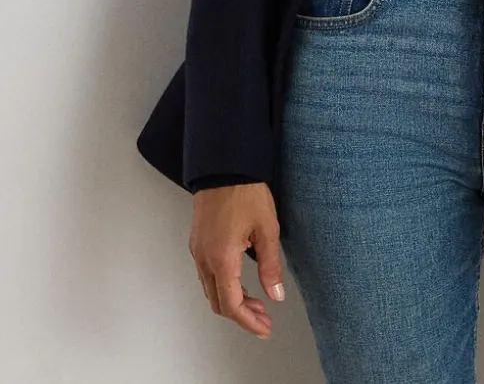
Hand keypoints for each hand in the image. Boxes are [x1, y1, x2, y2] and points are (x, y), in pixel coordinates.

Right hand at [189, 183, 285, 339]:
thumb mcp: (267, 229)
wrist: (224, 166)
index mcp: (222, 259)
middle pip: (218, 302)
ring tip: (257, 302)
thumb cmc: (246, 193)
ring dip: (233, 301)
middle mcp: (204, 259)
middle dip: (242, 315)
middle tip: (264, 318)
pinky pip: (207, 275)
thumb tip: (276, 295)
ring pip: (211, 290)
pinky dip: (224, 286)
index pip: (231, 304)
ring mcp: (198, 251)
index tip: (265, 328)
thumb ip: (270, 266)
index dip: (248, 321)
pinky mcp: (198, 242)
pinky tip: (241, 282)